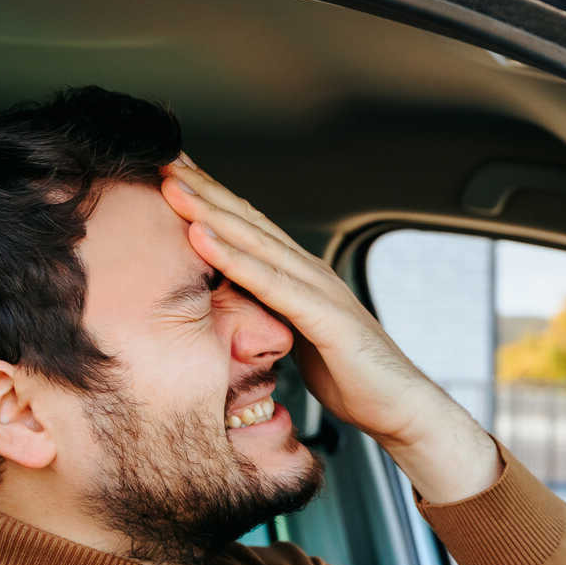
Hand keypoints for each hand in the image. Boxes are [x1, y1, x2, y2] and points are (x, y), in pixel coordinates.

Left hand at [159, 155, 499, 501]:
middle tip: (163, 157)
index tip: (174, 174)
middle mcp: (310, 272)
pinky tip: (201, 236)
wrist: (401, 407)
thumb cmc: (353, 378)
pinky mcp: (326, 317)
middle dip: (205, 188)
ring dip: (211, 210)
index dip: (212, 199)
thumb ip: (270, 317)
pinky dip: (233, 257)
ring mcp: (319, 290)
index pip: (249, 228)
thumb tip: (236, 311)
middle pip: (249, 221)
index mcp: (301, 277)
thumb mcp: (296, 341)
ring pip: (255, 241)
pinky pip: (270, 283)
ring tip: (172, 184)